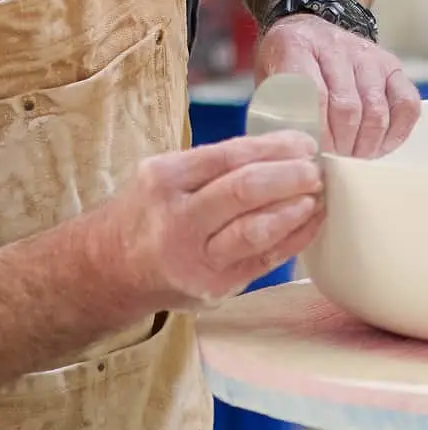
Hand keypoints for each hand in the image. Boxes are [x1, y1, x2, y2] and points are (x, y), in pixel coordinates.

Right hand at [90, 131, 324, 309]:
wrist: (113, 267)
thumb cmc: (148, 213)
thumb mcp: (162, 178)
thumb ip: (209, 168)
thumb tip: (277, 152)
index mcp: (163, 179)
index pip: (227, 156)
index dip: (272, 148)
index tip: (302, 143)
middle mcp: (175, 218)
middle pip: (243, 191)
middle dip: (288, 176)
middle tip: (314, 169)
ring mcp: (195, 257)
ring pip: (255, 230)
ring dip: (294, 210)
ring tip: (317, 196)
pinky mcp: (214, 287)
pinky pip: (263, 261)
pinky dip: (293, 240)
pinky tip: (309, 224)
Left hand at [256, 15, 420, 157]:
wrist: (305, 29)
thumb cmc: (284, 63)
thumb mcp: (266, 81)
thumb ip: (273, 113)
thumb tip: (287, 154)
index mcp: (295, 45)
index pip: (312, 94)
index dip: (316, 131)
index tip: (313, 153)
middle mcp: (334, 46)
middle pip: (347, 107)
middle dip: (341, 145)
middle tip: (333, 163)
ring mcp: (366, 54)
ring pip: (375, 109)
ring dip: (365, 144)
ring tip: (352, 159)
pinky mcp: (390, 65)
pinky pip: (405, 104)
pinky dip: (395, 133)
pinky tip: (377, 147)